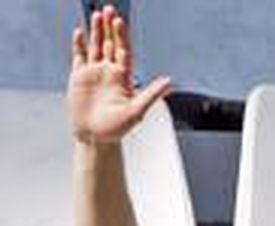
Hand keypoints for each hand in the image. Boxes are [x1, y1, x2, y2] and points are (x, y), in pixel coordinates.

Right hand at [68, 5, 170, 145]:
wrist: (95, 138)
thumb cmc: (117, 129)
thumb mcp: (136, 111)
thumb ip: (151, 94)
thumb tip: (170, 82)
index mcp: (123, 78)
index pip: (123, 51)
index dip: (121, 36)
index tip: (119, 21)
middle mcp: (109, 72)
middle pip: (109, 44)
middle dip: (109, 28)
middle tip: (109, 10)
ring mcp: (94, 73)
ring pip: (96, 46)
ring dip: (96, 31)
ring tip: (97, 14)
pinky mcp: (79, 77)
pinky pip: (79, 56)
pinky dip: (79, 44)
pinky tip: (80, 32)